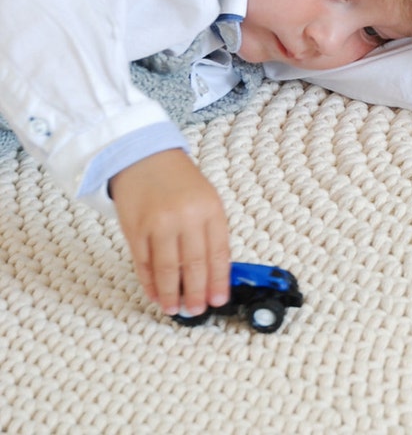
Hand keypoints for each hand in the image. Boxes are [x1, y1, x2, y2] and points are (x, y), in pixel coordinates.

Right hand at [109, 149, 230, 316]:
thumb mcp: (206, 199)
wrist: (144, 158)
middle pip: (194, 264)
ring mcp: (158, 224)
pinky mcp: (135, 230)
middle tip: (197, 310)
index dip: (219, 280)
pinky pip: (144, 264)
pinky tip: (156, 294)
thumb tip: (214, 272)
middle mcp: (186, 217)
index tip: (219, 299)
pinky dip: (150, 283)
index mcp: (210, 209)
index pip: (218, 252)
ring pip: (167, 269)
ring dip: (172, 293)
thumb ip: (210, 231)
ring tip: (175, 309)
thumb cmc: (179, 181)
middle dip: (197, 292)